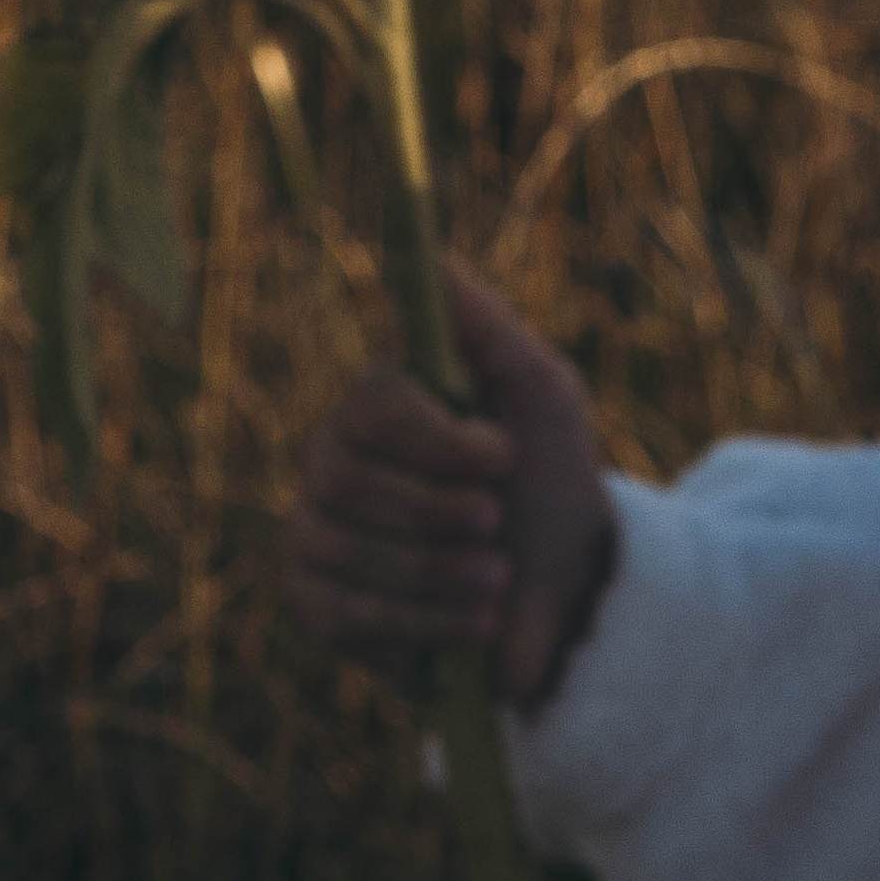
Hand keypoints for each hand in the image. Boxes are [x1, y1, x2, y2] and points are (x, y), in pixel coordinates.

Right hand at [284, 255, 614, 710]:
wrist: (565, 593)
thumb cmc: (550, 482)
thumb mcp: (540, 395)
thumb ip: (487, 328)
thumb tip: (436, 254)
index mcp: (378, 404)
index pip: (370, 404)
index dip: (436, 439)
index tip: (503, 456)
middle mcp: (331, 461)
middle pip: (347, 481)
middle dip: (438, 515)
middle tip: (496, 528)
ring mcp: (315, 532)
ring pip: (343, 551)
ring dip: (439, 575)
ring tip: (497, 582)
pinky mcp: (317, 605)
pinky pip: (340, 613)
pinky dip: (419, 626)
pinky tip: (468, 626)